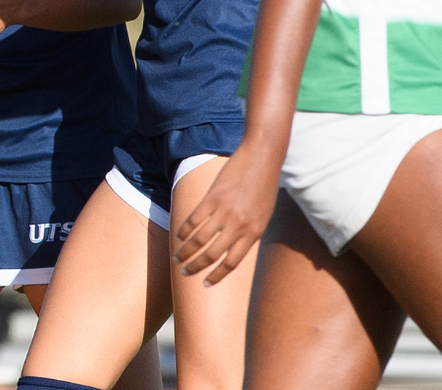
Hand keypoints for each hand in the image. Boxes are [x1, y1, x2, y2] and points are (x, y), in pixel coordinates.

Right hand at [173, 144, 280, 284]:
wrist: (262, 158)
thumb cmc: (264, 187)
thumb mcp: (263, 215)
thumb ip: (248, 232)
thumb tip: (232, 247)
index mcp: (254, 233)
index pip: (231, 262)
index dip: (216, 276)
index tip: (205, 283)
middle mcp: (239, 225)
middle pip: (212, 254)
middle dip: (196, 266)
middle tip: (184, 272)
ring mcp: (224, 211)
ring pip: (199, 239)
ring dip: (185, 251)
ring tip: (177, 257)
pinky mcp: (212, 197)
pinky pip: (193, 219)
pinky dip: (184, 229)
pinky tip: (178, 236)